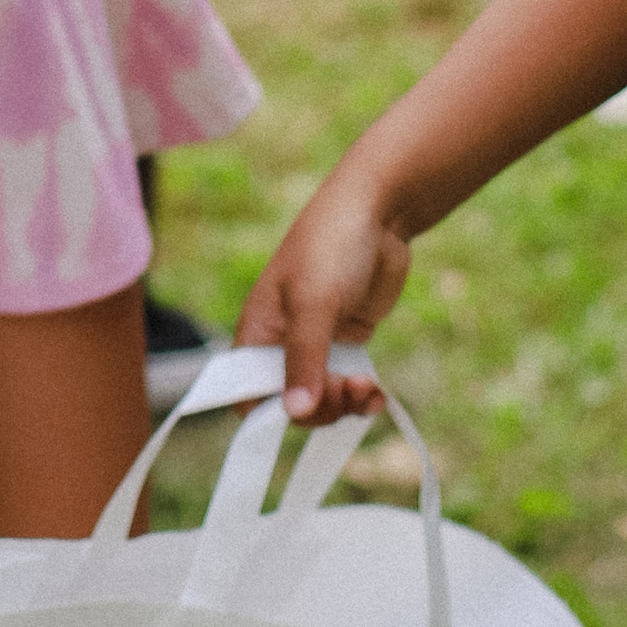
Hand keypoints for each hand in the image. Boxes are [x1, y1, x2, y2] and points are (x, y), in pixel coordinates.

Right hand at [235, 171, 406, 423]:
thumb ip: (303, 359)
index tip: (304, 413)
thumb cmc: (331, 246)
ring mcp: (318, 344)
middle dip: (321, 408)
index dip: (270, 414)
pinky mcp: (348, 341)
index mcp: (258, 332)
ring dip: (347, 405)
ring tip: (370, 390)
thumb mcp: (313, 302)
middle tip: (348, 391)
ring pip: (325, 400)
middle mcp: (283, 344)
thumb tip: (295, 412)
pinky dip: (364, 397)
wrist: (378, 213)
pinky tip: (378, 393)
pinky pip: (350, 386)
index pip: (247, 394)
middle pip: (292, 405)